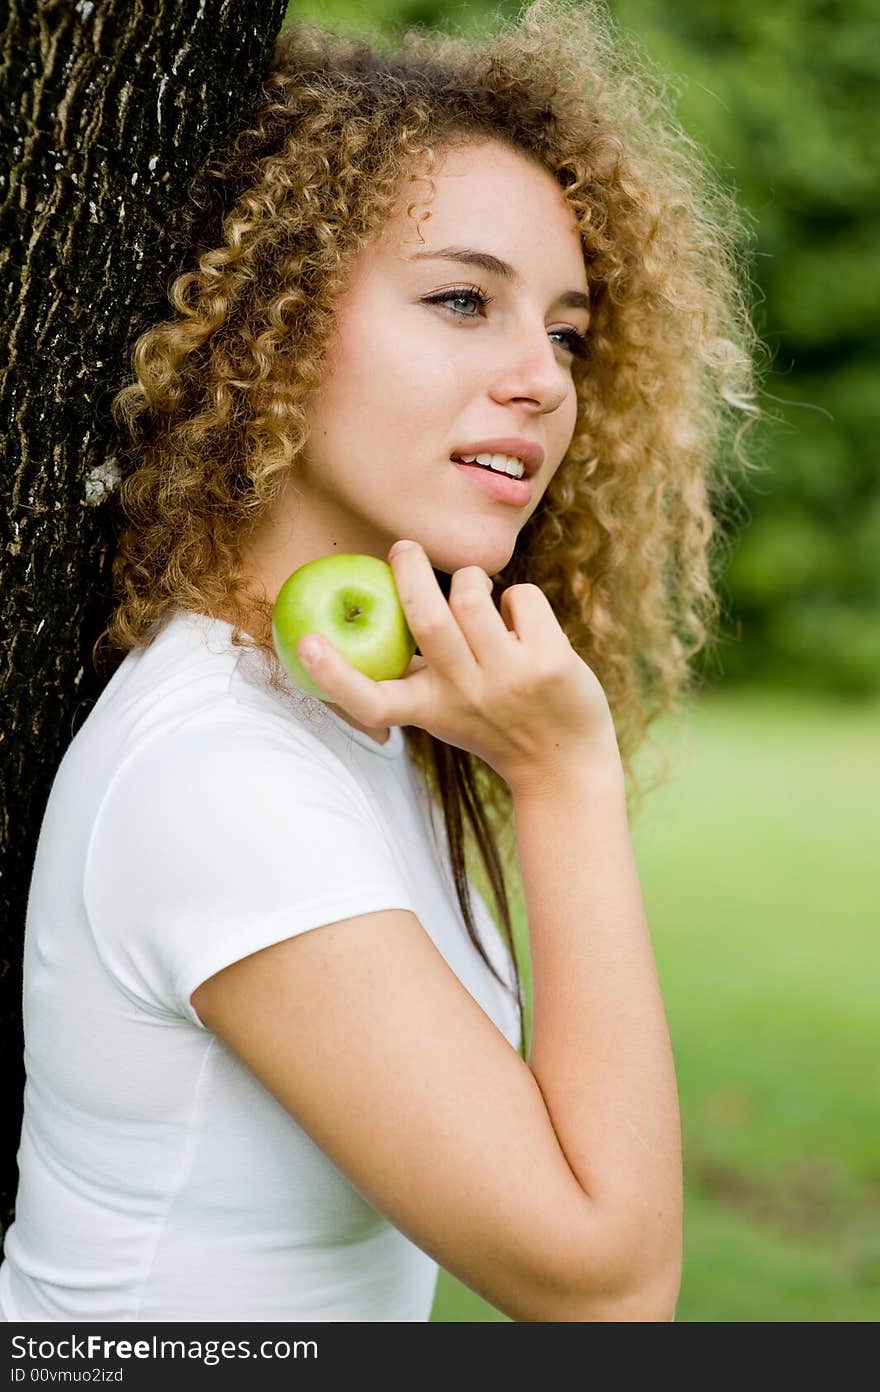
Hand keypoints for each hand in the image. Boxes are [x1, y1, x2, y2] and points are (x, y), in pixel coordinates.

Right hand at [296, 540, 618, 791]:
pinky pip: (521, 596)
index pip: (372, 700)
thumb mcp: (442, 710)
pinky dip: (518, 598)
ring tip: (475, 587)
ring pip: (473, 595)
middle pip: (428, 618)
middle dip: (410, 570)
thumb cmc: (491, 722)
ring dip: (471, 577)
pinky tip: (522, 620)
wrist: (563, 765)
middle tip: (404, 548)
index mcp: (427, 709)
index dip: (335, 674)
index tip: (308, 644)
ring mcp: (508, 678)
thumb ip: (412, 672)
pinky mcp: (550, 663)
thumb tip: (375, 610)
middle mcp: (462, 694)